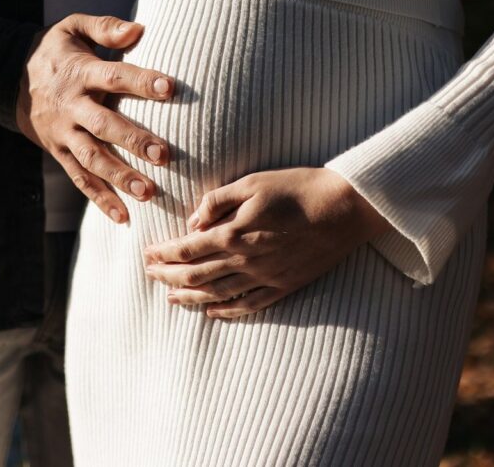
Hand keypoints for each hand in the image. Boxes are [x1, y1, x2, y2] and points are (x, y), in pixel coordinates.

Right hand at [16, 13, 174, 223]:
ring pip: (91, 159)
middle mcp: (72, 107)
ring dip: (119, 177)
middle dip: (133, 141)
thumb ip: (105, 28)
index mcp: (80, 73)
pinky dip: (101, 200)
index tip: (169, 87)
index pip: (113, 77)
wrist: (7, 78)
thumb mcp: (72, 28)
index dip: (140, 81)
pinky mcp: (59, 152)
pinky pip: (80, 179)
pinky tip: (124, 218)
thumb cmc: (54, 51)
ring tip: (149, 192)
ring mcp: (64, 134)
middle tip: (164, 154)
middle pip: (103, 126)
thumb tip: (139, 29)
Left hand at [142, 168, 392, 317]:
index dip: (163, 254)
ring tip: (170, 298)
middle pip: (196, 276)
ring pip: (218, 295)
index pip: (186, 250)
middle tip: (149, 275)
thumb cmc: (298, 187)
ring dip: (190, 298)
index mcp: (234, 233)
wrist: (346, 208)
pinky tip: (213, 312)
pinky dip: (227, 312)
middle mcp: (245, 260)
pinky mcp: (285, 285)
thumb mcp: (253, 182)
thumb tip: (193, 221)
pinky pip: (250, 305)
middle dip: (168, 277)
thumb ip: (218, 201)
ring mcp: (265, 277)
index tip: (147, 254)